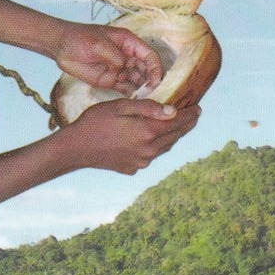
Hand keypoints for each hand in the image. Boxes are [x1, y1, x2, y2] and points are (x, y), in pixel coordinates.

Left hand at [53, 22, 162, 93]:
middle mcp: (128, 57)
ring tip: (142, 98)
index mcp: (129, 43)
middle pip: (147, 70)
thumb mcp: (99, 45)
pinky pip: (127, 89)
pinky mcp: (113, 81)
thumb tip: (126, 70)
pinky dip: (132, 95)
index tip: (155, 81)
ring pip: (139, 81)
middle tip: (149, 93)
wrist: (61, 47)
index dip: (155, 68)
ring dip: (142, 90)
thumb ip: (115, 58)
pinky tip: (134, 100)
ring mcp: (121, 70)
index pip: (150, 56)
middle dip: (150, 81)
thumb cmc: (79, 38)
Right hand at [65, 98, 199, 174]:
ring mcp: (142, 162)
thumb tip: (173, 111)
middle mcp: (149, 150)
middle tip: (193, 116)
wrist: (76, 149)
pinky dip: (157, 145)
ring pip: (165, 147)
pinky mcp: (134, 168)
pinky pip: (151, 155)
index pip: (177, 123)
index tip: (198, 108)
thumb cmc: (95, 122)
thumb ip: (148, 108)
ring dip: (173, 135)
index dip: (189, 115)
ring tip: (178, 125)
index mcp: (147, 132)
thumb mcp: (120, 107)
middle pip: (174, 136)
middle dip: (185, 125)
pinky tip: (154, 138)